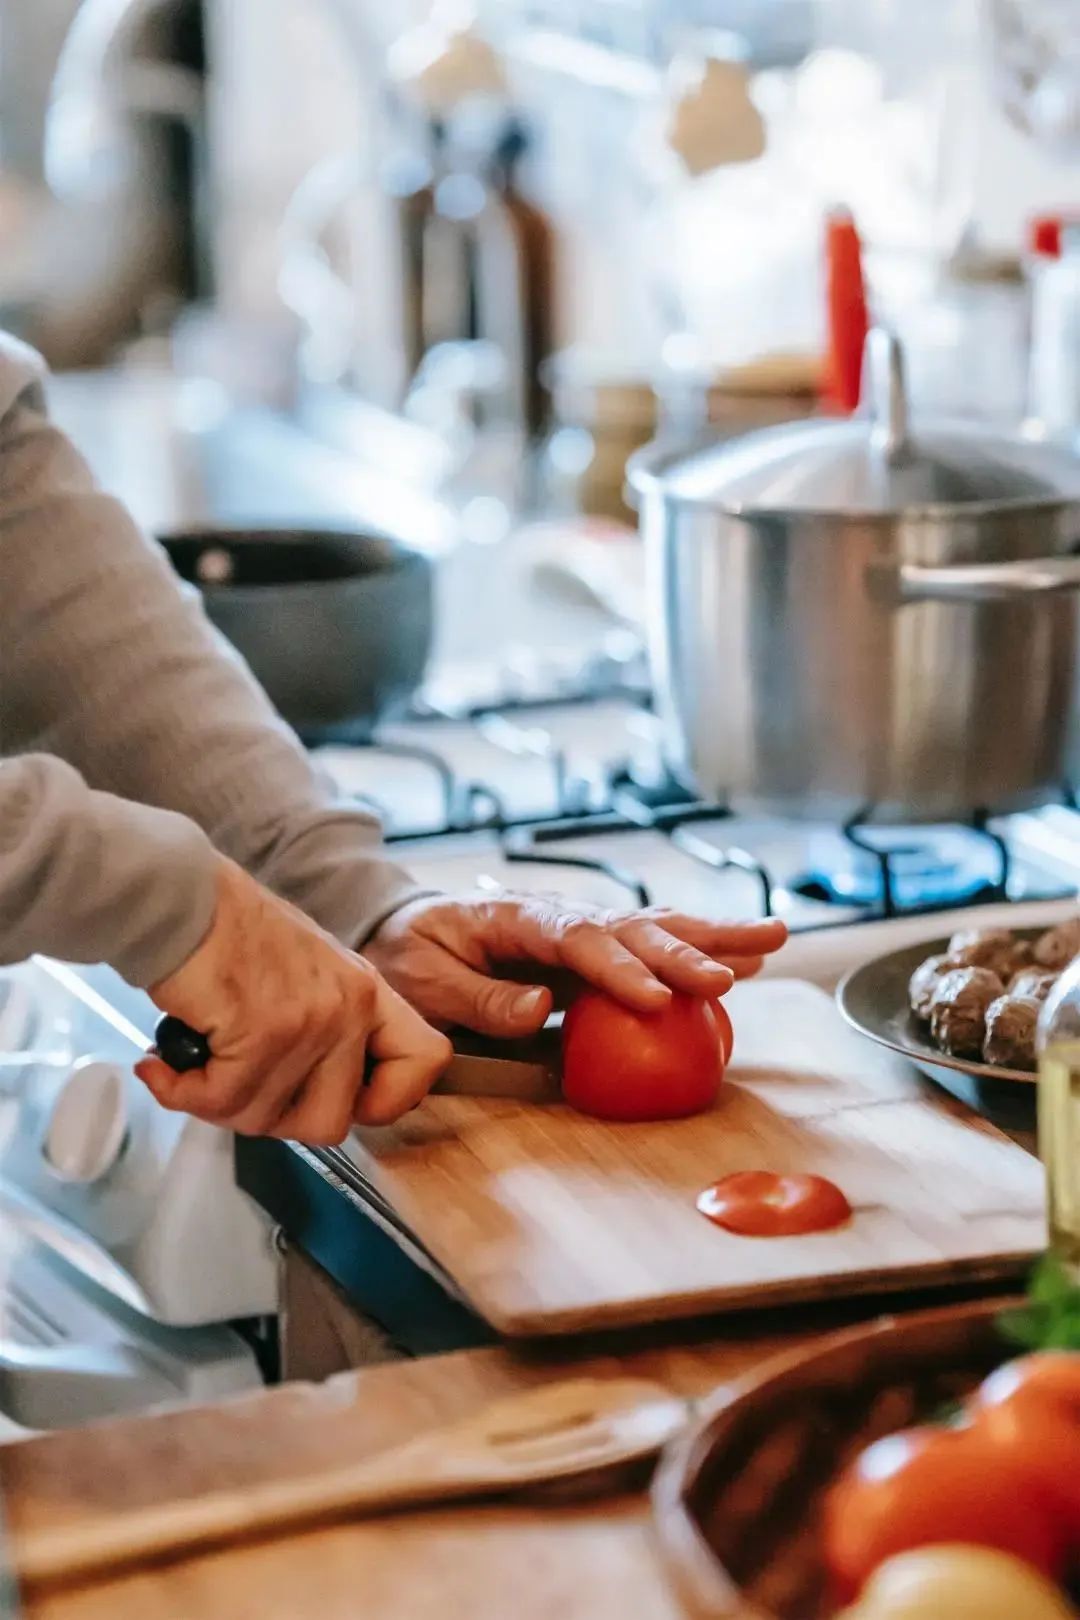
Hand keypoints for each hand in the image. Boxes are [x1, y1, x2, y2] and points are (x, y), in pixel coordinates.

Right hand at [136, 860, 450, 1139]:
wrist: (178, 896)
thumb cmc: (225, 932)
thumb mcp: (306, 973)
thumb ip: (324, 1031)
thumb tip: (311, 1100)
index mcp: (365, 990)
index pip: (427, 1061)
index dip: (389, 1101)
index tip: (345, 1104)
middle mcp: (349, 1005)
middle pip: (332, 1122)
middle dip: (271, 1118)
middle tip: (234, 1087)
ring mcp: (312, 1019)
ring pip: (266, 1118)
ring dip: (214, 1103)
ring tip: (192, 1065)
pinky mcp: (262, 1030)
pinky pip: (222, 1100)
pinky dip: (181, 1093)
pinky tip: (163, 1067)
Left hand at [364, 894, 787, 1037]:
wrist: (408, 929)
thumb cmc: (412, 955)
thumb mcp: (425, 979)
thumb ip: (480, 996)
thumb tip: (540, 1007)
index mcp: (518, 916)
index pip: (578, 938)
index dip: (618, 968)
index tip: (653, 997)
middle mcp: (563, 914)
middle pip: (633, 925)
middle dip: (685, 949)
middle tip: (731, 973)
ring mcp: (584, 927)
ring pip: (657, 926)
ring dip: (714, 935)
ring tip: (772, 939)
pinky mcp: (597, 950)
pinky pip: (654, 948)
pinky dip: (701, 952)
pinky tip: (745, 965)